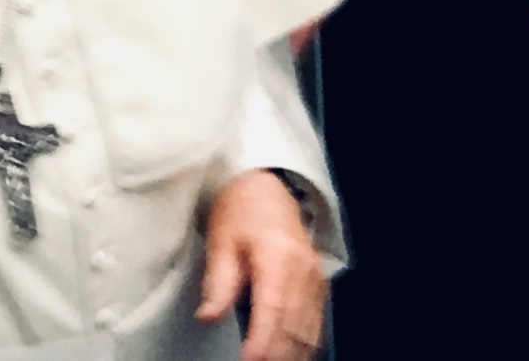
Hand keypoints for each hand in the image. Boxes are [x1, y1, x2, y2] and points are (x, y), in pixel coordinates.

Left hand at [197, 171, 324, 360]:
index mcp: (277, 257)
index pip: (273, 309)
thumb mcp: (221, 242)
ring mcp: (315, 279)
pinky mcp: (319, 285)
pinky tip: (290, 355)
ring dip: (292, 354)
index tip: (249, 360)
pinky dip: (305, 345)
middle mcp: (302, 270)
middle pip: (295, 326)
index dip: (262, 341)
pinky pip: (317, 323)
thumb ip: (218, 283)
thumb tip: (209, 316)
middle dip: (277, 354)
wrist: (267, 186)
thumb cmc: (242, 210)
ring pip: (309, 330)